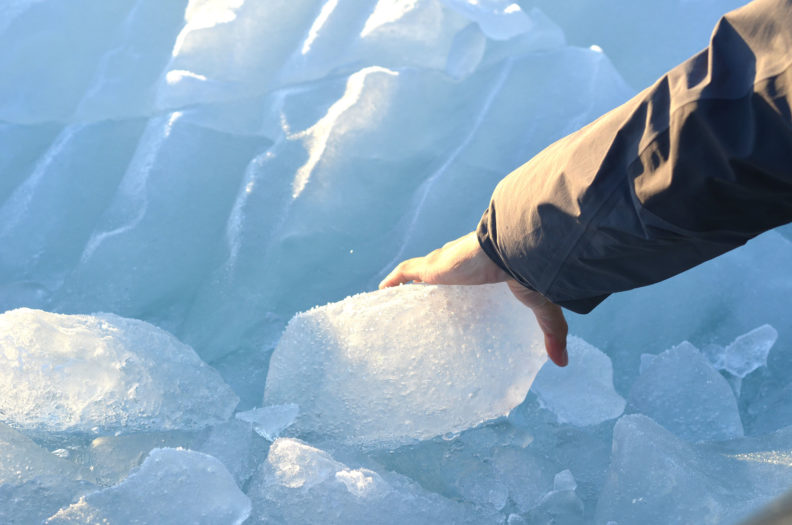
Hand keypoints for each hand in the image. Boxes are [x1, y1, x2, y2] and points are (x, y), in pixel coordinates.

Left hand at [379, 232, 567, 365]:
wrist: (515, 249)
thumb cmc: (529, 272)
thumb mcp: (540, 306)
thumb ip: (550, 332)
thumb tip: (562, 362)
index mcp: (483, 272)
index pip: (465, 280)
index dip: (456, 289)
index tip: (450, 305)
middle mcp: (460, 266)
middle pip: (438, 275)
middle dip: (430, 287)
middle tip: (421, 309)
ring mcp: (443, 265)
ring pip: (419, 274)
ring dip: (409, 286)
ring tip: (398, 304)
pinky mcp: (431, 266)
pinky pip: (405, 273)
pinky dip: (393, 282)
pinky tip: (381, 292)